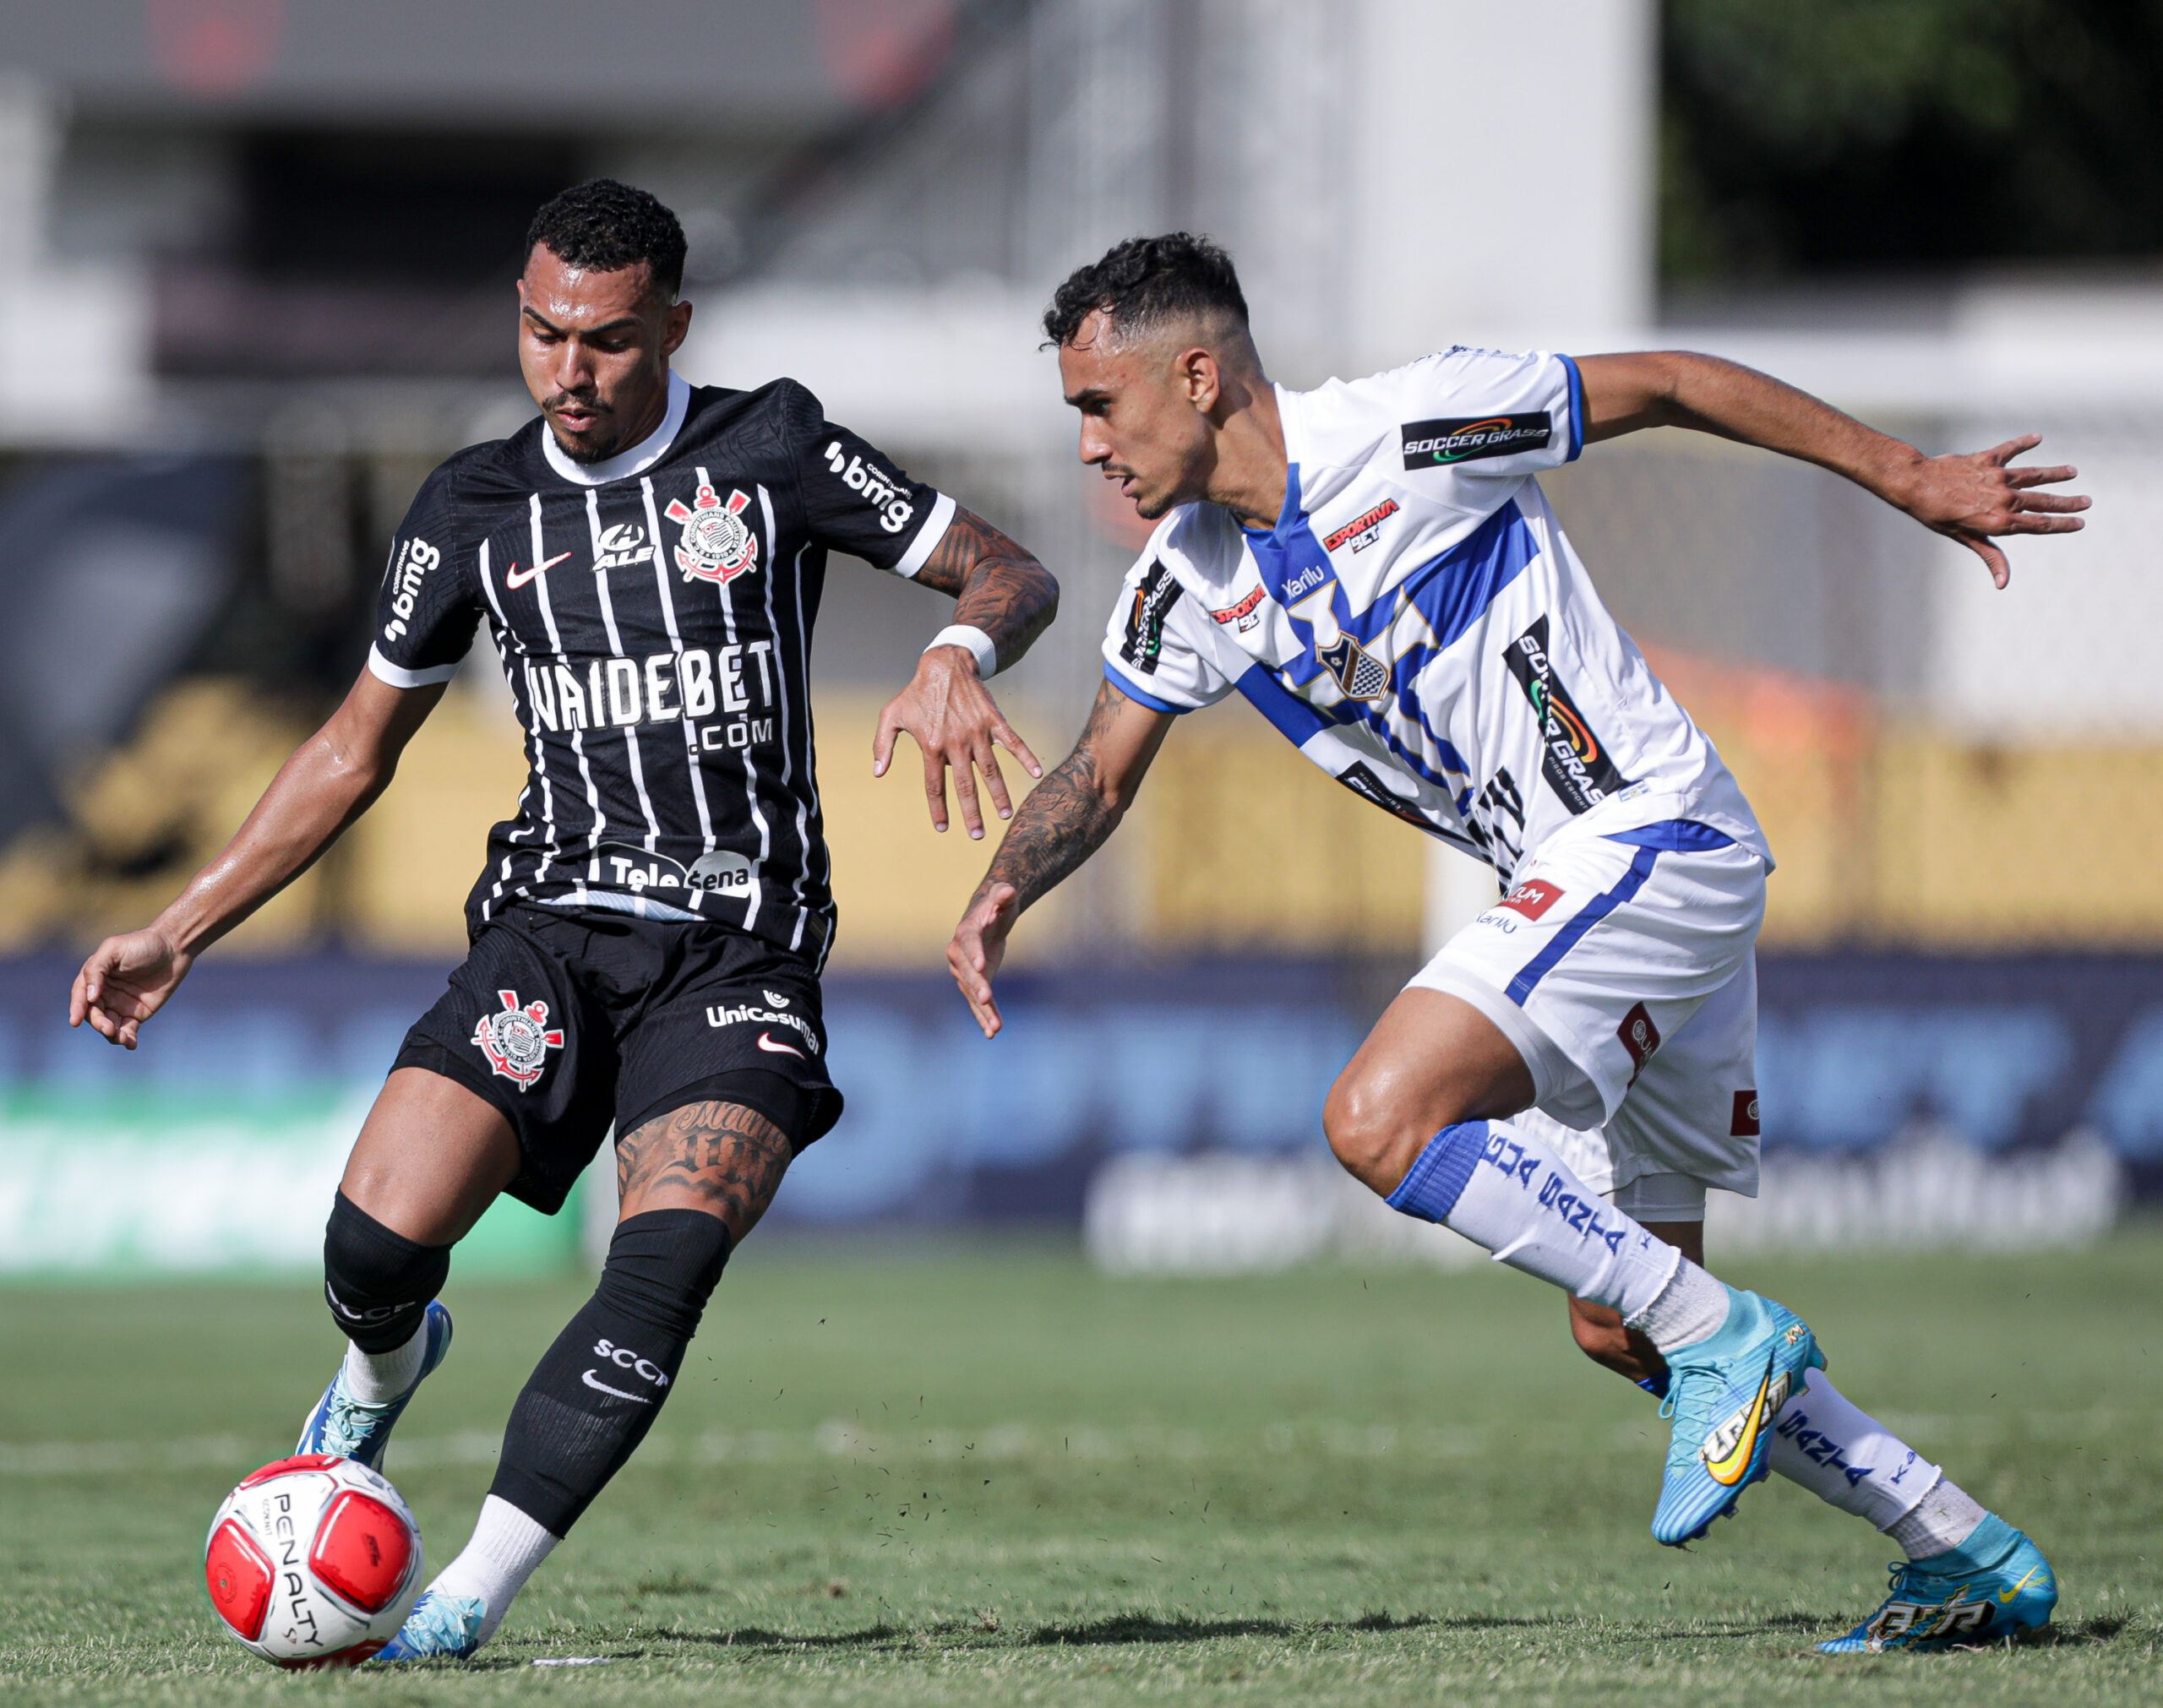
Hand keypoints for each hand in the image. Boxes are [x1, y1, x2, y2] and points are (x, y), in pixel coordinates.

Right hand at [70, 926, 193, 1048]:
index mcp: (95, 977)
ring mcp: (120, 1005)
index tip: (74, 1021)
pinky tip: (131, 1044)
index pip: (80, 995)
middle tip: (107, 1028)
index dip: (76, 1008)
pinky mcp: (137, 1014)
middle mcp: (104, 993)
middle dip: (98, 1023)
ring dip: (111, 1034)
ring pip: (108, 1025)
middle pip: (94, 1014)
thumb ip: (96, 969)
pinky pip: (128, 1030)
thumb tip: (90, 996)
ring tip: (120, 1038)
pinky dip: (127, 1039)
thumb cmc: (142, 944)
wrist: (174, 948)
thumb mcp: (114, 949)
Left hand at [873, 647, 1042, 837]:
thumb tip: (877, 772)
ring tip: (1004, 815)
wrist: (945, 665)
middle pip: (966, 786)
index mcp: (931, 745)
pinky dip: (1026, 757)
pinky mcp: (994, 721)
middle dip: (972, 813)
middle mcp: (956, 743)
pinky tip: (1037, 773)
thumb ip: (882, 744)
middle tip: (977, 835)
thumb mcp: (891, 715)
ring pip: (991, 771)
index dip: (939, 808)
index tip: (943, 827)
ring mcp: (978, 732)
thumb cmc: (916, 692)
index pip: (935, 785)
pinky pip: (1013, 743)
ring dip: (999, 795)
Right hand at [947, 881, 1020, 1037]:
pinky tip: (993, 1032)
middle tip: (987, 999)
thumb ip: (1004, 895)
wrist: (990, 917)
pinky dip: (985, 1017)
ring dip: (983, 1011)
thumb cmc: (998, 904)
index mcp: (966, 932)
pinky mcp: (974, 983)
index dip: (974, 955)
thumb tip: (1007, 890)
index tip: (981, 968)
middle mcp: (959, 953)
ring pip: (972, 993)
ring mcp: (964, 971)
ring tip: (995, 1028)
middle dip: (977, 986)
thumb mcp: (1003, 897)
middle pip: (967, 972)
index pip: (969, 944)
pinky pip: (977, 1002)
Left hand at [1889, 434, 2087, 588]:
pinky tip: (2037, 438)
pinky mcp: (1987, 459)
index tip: (2080, 523)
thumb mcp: (1964, 539)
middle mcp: (2004, 498)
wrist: (1916, 484)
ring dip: (2054, 474)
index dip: (2062, 525)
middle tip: (2087, 501)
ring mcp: (1998, 477)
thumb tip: (2003, 583)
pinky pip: (2010, 450)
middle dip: (2067, 502)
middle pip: (2043, 501)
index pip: (2040, 524)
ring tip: (2072, 472)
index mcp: (2000, 520)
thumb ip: (1990, 555)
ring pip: (2034, 475)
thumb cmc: (1936, 515)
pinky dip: (2023, 443)